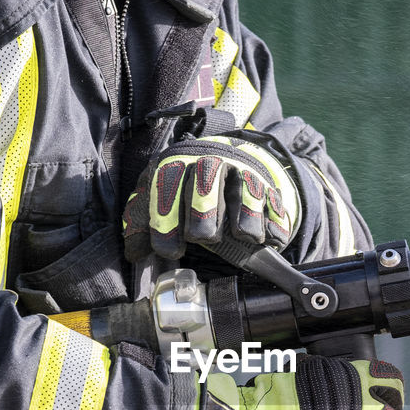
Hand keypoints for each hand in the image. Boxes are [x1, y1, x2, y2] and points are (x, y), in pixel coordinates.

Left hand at [123, 135, 299, 261]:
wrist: (226, 156)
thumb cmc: (185, 186)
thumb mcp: (157, 196)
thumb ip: (140, 222)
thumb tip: (135, 253)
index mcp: (176, 164)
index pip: (167, 192)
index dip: (167, 227)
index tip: (171, 251)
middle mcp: (210, 161)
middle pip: (205, 196)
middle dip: (202, 227)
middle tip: (203, 237)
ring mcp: (242, 171)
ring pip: (245, 202)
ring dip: (243, 227)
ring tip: (239, 235)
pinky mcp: (269, 186)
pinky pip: (273, 211)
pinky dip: (271, 230)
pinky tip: (265, 239)